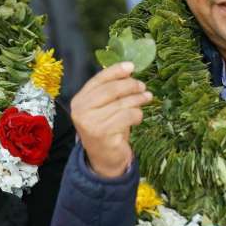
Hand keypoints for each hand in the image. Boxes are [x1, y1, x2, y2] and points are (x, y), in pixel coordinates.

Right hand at [70, 62, 152, 177]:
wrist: (104, 159)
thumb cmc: (106, 129)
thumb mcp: (104, 108)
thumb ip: (110, 91)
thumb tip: (129, 72)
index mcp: (79, 101)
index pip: (98, 80)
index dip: (116, 71)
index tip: (131, 66)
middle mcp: (81, 111)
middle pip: (111, 90)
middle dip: (130, 85)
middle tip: (142, 86)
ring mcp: (91, 124)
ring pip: (121, 103)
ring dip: (138, 99)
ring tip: (147, 98)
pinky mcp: (103, 134)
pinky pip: (127, 117)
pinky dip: (137, 115)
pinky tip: (138, 117)